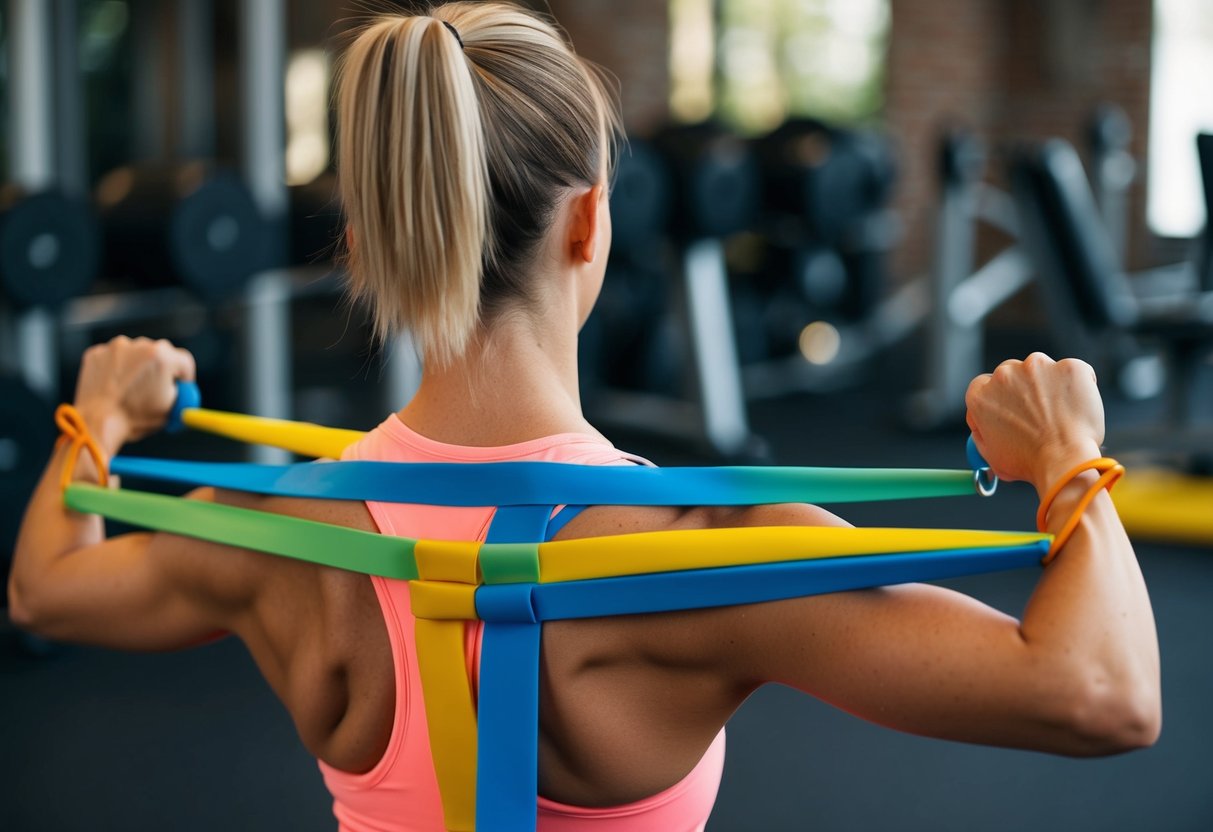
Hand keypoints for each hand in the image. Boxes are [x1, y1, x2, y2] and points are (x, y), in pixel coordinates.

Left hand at [73, 336, 195, 452]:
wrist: (96, 422)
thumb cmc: (135, 418)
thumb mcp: (171, 411)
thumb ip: (181, 395)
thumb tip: (181, 391)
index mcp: (163, 357)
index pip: (185, 361)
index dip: (185, 377)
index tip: (181, 387)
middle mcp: (140, 345)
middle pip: (160, 354)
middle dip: (159, 370)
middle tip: (154, 389)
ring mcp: (115, 348)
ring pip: (134, 355)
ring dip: (135, 368)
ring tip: (128, 391)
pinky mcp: (96, 353)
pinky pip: (112, 359)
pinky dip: (115, 370)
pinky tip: (112, 388)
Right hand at [965, 353, 1104, 490]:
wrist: (1065, 460)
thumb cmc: (1030, 463)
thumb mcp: (991, 454)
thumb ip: (984, 434)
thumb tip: (986, 429)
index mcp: (982, 396)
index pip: (982, 385)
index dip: (997, 397)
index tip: (1007, 408)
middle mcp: (1005, 375)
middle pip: (1012, 373)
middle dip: (1024, 390)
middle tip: (1039, 413)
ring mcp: (1038, 367)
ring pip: (1043, 371)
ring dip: (1049, 386)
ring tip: (1061, 414)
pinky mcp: (1069, 367)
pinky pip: (1075, 372)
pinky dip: (1078, 386)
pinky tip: (1079, 408)